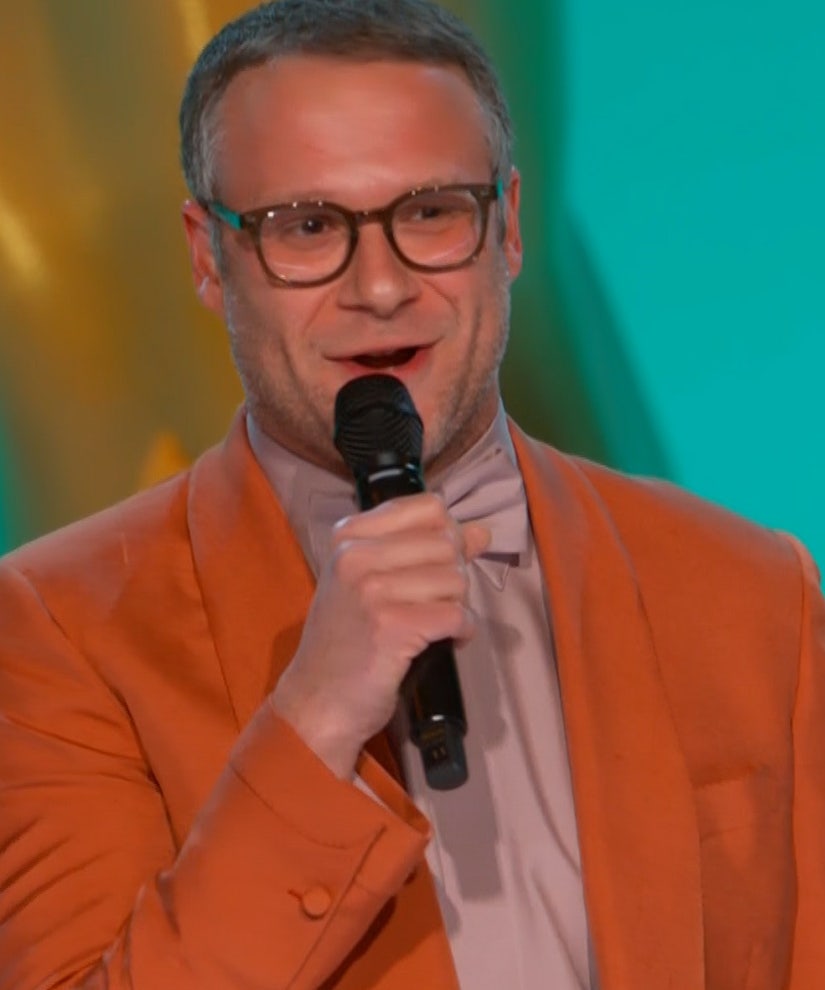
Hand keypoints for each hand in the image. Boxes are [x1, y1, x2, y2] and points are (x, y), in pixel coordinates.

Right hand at [270, 493, 489, 777]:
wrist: (315, 702)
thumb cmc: (344, 642)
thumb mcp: (369, 583)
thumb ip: (422, 551)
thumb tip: (481, 532)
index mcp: (349, 537)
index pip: (429, 507)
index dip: (448, 535)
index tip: (438, 563)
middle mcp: (357, 556)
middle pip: (447, 543)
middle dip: (454, 576)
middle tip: (433, 604)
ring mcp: (373, 590)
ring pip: (456, 579)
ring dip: (457, 606)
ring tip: (432, 625)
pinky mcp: (392, 627)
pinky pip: (457, 615)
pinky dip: (462, 631)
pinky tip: (445, 641)